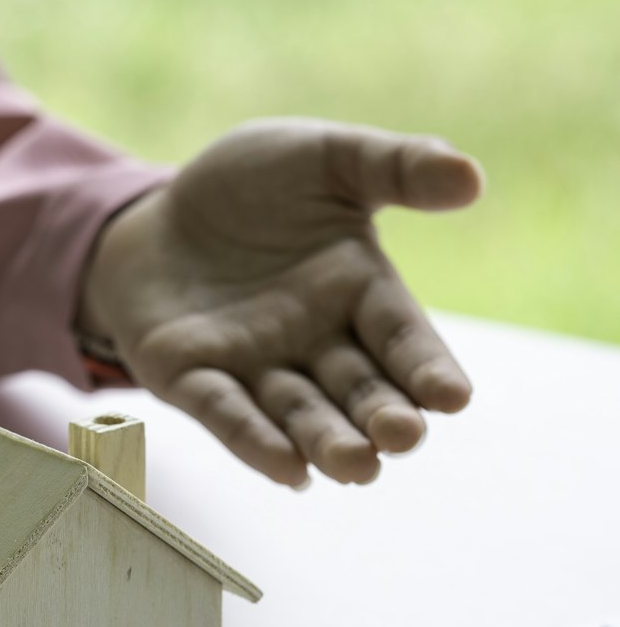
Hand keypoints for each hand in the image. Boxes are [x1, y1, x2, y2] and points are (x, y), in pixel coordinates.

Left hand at [79, 119, 484, 486]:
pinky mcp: (192, 377)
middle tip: (401, 439)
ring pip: (298, 413)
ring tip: (355, 466)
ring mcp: (253, 366)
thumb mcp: (325, 157)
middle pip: (357, 390)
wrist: (154, 210)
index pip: (402, 337)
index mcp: (358, 291)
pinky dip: (253, 440)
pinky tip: (286, 469)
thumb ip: (394, 165)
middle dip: (380, 415)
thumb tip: (472, 177)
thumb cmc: (252, 186)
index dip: (426, 368)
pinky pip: (225, 413)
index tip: (454, 398)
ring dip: (326, 441)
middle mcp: (315, 342)